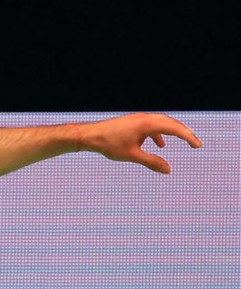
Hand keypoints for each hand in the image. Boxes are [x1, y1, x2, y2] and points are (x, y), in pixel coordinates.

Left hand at [80, 112, 201, 173]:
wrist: (90, 135)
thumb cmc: (109, 144)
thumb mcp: (133, 156)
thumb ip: (152, 163)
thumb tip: (168, 170)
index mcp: (147, 124)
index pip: (174, 128)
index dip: (188, 137)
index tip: (198, 146)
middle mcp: (145, 118)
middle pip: (170, 123)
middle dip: (184, 133)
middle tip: (195, 143)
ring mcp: (138, 119)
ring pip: (161, 123)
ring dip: (172, 132)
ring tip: (182, 141)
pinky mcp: (133, 122)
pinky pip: (151, 126)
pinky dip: (159, 134)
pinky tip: (160, 145)